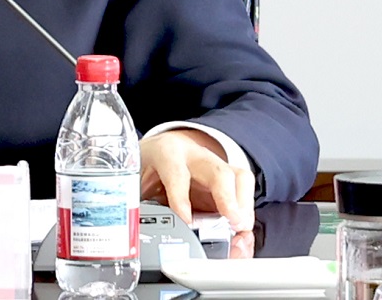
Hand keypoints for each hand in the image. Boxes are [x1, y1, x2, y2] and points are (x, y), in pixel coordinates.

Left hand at [140, 128, 254, 230]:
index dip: (180, 197)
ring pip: (238, 178)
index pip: (175, 171)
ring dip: (243, 206)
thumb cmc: (148, 167)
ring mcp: (215, 165)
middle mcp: (195, 155)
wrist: (160, 151)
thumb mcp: (135, 179)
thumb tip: (136, 229)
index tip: (185, 221)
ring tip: (240, 228)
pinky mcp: (228, 177)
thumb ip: (138, 200)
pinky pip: (245, 189)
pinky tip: (241, 227)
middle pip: (217, 171)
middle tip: (232, 222)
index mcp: (167, 153)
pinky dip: (246, 211)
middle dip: (227, 198)